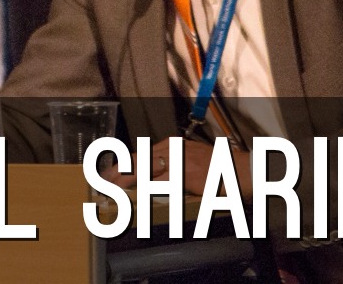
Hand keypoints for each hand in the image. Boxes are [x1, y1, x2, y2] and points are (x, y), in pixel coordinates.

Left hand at [104, 138, 252, 198]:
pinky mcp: (183, 176)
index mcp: (171, 145)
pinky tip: (135, 197)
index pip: (139, 154)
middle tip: (102, 182)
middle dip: (117, 172)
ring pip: (144, 173)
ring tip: (112, 190)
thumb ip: (171, 164)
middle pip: (136, 161)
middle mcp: (170, 150)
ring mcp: (176, 162)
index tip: (108, 173)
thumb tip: (152, 177)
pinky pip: (160, 185)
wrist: (239, 170)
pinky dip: (146, 191)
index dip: (121, 165)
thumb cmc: (217, 167)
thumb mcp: (190, 158)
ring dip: (126, 183)